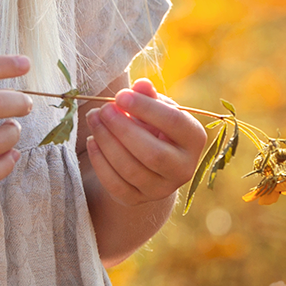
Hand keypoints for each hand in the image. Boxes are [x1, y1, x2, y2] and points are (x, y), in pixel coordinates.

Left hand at [84, 79, 211, 209]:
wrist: (151, 160)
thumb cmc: (155, 125)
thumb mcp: (157, 107)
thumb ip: (149, 96)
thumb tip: (140, 85)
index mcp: (194, 139)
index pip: (174, 123)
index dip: (146, 108)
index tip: (121, 95)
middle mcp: (183, 169)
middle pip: (152, 153)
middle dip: (123, 129)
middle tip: (103, 109)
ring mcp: (161, 189)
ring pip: (131, 170)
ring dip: (107, 142)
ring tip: (94, 119)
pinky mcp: (137, 199)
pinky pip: (116, 185)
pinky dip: (100, 162)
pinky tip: (91, 141)